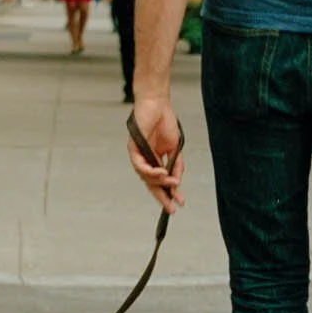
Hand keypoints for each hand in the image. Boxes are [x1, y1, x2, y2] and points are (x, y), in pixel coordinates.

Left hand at [127, 95, 184, 213]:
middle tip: (171, 207)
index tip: (178, 203)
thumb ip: (176, 164)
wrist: (158, 104)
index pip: (160, 181)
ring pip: (145, 177)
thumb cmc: (165, 122)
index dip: (169, 193)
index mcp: (156, 160)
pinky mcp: (133, 148)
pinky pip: (139, 165)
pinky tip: (160, 172)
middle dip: (162, 196)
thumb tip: (177, 180)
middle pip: (151, 184)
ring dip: (159, 181)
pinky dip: (150, 171)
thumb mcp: (175, 148)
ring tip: (171, 182)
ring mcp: (139, 155)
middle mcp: (146, 160)